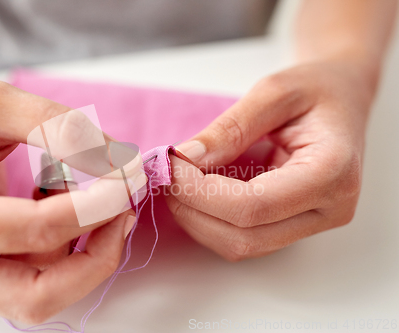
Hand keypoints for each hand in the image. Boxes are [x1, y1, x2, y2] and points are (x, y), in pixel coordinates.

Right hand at [0, 67, 138, 322]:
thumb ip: (53, 126)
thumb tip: (115, 162)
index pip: (32, 230)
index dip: (94, 205)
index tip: (129, 176)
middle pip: (37, 294)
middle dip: (96, 257)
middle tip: (124, 210)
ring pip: (41, 294)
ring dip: (86, 256)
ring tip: (99, 200)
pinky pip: (37, 276)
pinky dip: (70, 248)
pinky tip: (70, 204)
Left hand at [167, 59, 374, 260]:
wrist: (342, 100)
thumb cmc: (317, 89)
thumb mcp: (274, 92)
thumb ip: (230, 128)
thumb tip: (185, 159)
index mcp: (332, 173)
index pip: (253, 206)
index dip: (200, 191)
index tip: (170, 164)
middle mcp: (328, 210)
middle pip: (244, 236)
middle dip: (193, 209)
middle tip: (167, 174)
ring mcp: (313, 223)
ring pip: (242, 245)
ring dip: (198, 220)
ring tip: (178, 182)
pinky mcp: (294, 225)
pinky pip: (245, 238)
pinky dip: (211, 220)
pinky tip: (197, 193)